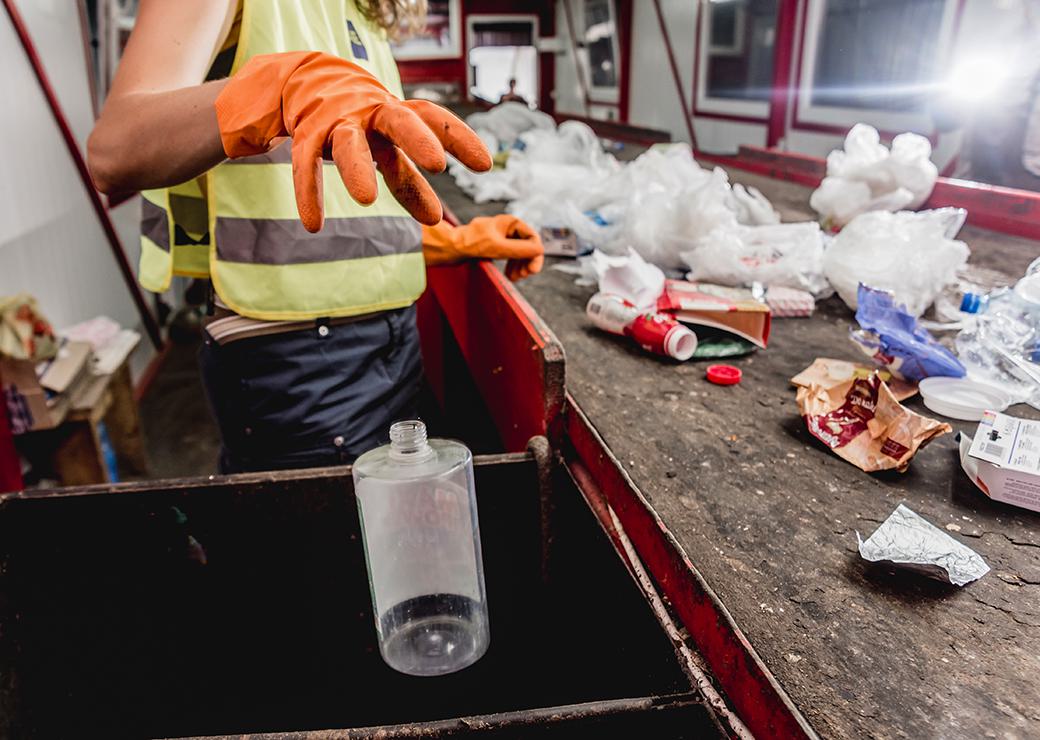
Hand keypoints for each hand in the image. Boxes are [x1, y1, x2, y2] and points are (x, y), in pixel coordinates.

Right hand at [215, 51, 491, 230]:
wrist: (307, 82)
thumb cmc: (363, 123)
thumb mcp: (389, 144)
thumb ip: (408, 180)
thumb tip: (437, 220)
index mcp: (398, 112)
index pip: (434, 118)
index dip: (460, 138)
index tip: (485, 165)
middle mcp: (372, 112)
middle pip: (399, 121)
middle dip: (418, 139)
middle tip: (438, 164)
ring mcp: (338, 122)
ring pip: (349, 143)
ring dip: (357, 168)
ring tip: (367, 200)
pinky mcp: (307, 135)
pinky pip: (306, 163)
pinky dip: (308, 191)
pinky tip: (313, 224)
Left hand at [422, 215, 543, 280]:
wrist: (449, 247)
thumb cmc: (471, 244)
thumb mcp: (497, 247)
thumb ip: (519, 249)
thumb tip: (540, 250)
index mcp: (510, 222)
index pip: (532, 237)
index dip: (535, 254)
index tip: (532, 270)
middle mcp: (508, 228)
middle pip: (528, 245)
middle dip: (527, 261)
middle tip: (524, 276)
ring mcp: (502, 237)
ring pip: (520, 253)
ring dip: (520, 266)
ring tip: (515, 279)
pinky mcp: (495, 247)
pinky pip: (510, 257)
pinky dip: (512, 266)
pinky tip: (510, 276)